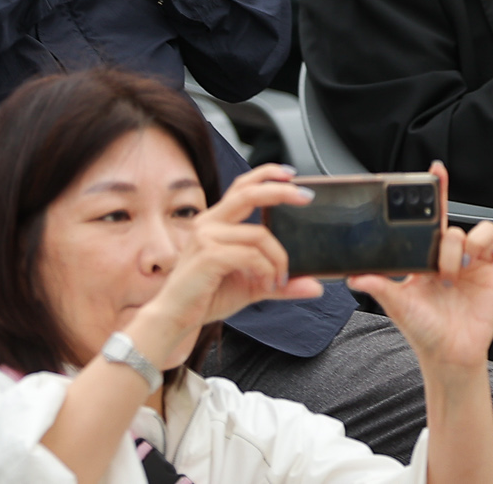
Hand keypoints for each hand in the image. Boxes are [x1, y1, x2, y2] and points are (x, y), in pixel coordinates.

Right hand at [128, 166, 325, 358]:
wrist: (176, 317)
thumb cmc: (207, 296)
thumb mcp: (252, 286)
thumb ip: (281, 283)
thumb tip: (315, 287)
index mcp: (216, 222)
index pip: (242, 187)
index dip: (266, 175)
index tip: (291, 175)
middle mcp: (209, 222)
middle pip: (248, 193)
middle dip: (281, 191)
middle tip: (306, 198)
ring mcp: (207, 237)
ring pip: (259, 234)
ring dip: (278, 259)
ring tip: (278, 280)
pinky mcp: (209, 255)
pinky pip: (251, 256)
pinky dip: (266, 271)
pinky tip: (265, 285)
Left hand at [348, 170, 492, 376]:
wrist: (449, 355)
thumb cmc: (422, 330)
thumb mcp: (397, 305)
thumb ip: (379, 286)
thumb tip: (354, 276)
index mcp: (429, 255)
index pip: (432, 216)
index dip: (436, 192)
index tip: (434, 172)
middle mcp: (454, 256)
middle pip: (457, 228)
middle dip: (451, 246)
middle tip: (443, 273)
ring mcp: (477, 265)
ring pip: (484, 232)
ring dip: (476, 246)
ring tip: (466, 270)